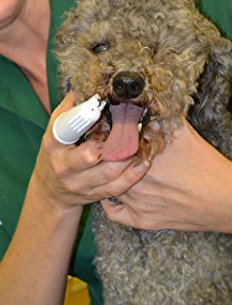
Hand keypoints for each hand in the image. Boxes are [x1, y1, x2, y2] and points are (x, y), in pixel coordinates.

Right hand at [32, 93, 149, 213]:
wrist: (50, 191)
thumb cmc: (55, 155)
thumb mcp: (53, 133)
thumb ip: (65, 111)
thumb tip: (80, 89)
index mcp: (54, 145)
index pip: (66, 130)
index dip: (84, 117)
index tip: (98, 106)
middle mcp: (65, 167)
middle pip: (89, 155)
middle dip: (110, 141)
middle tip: (127, 126)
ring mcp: (80, 183)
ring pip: (109, 172)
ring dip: (127, 156)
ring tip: (139, 141)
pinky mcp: (94, 195)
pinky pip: (117, 187)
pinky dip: (133, 175)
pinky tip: (144, 162)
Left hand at [101, 116, 231, 232]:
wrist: (224, 200)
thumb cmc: (205, 166)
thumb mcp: (183, 132)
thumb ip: (161, 116)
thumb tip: (147, 102)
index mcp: (141, 157)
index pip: (110, 146)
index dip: (105, 139)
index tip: (105, 135)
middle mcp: (135, 181)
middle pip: (106, 166)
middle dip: (104, 157)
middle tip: (102, 151)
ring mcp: (137, 203)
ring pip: (107, 186)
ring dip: (106, 177)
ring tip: (106, 168)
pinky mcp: (143, 220)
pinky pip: (114, 213)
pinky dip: (109, 203)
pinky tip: (112, 193)